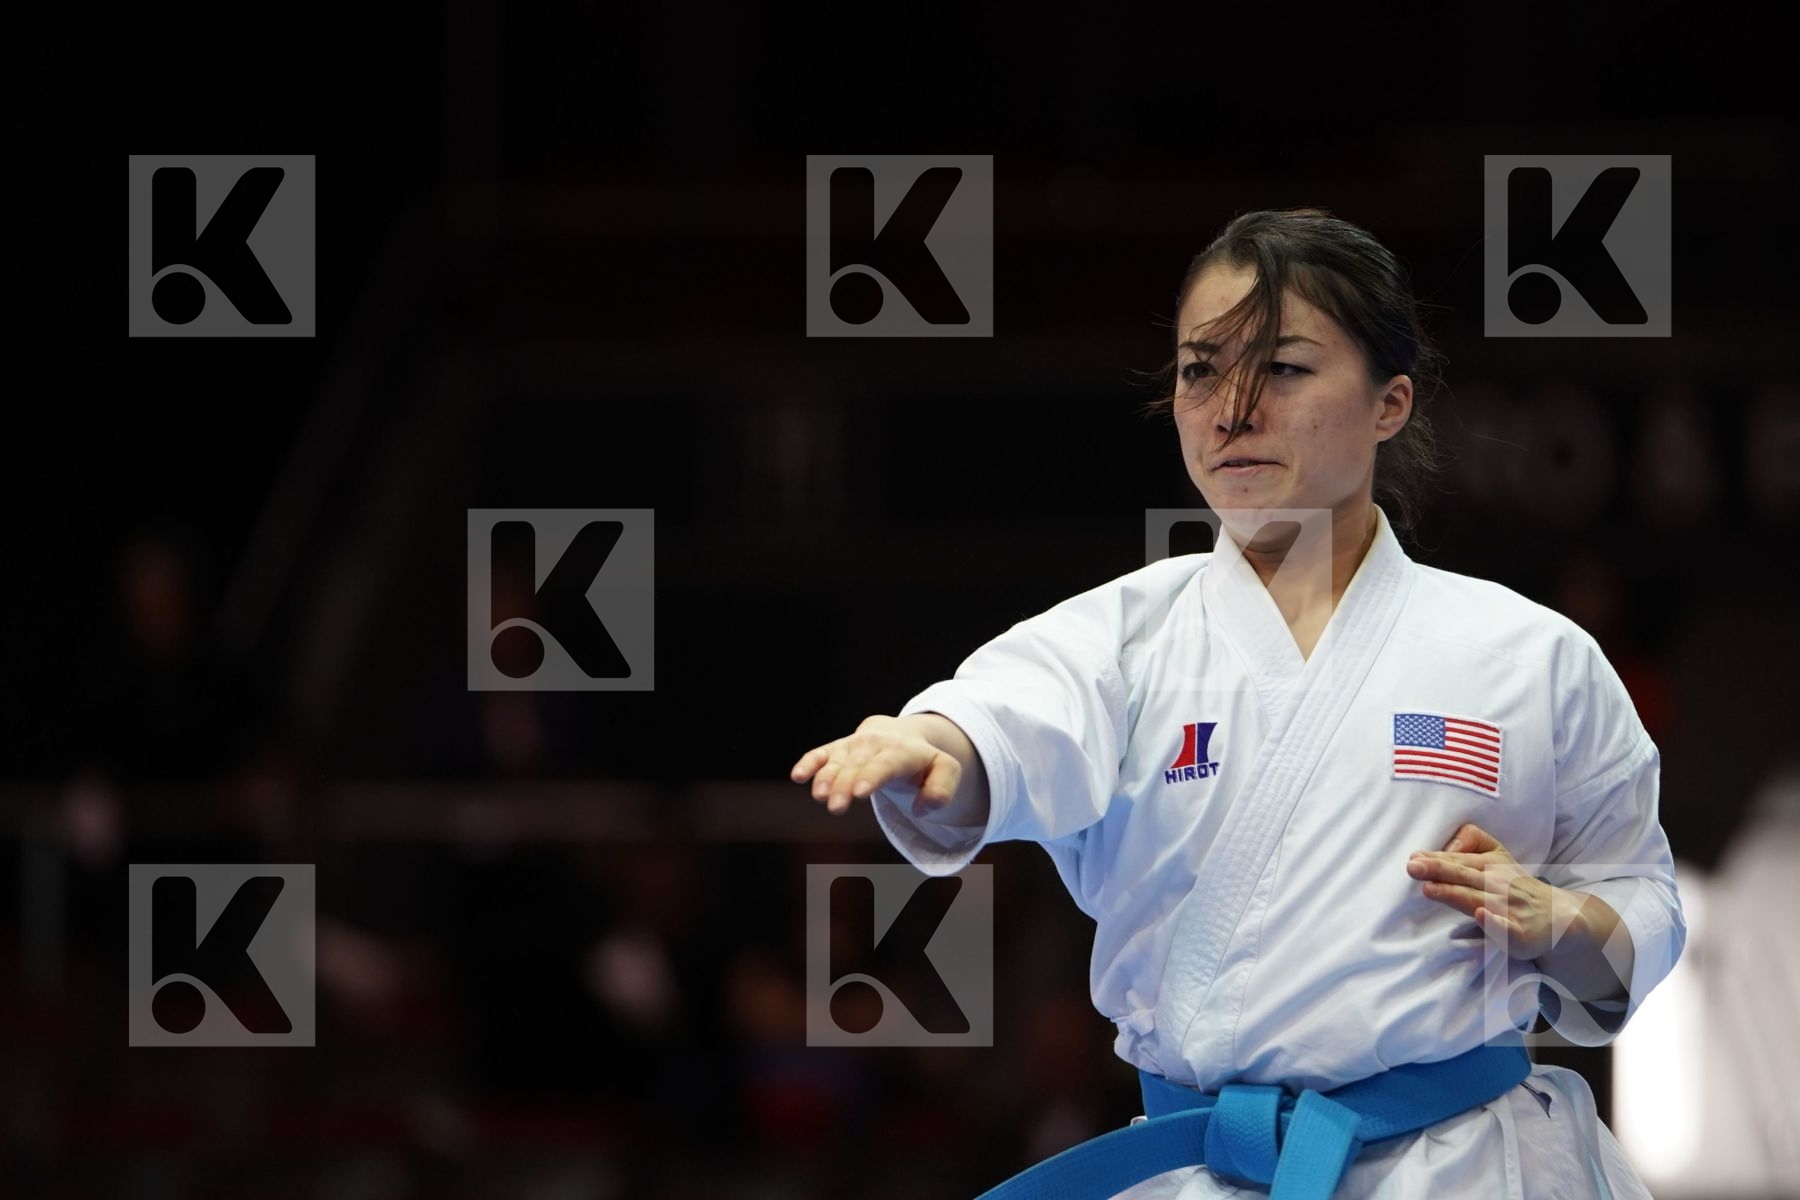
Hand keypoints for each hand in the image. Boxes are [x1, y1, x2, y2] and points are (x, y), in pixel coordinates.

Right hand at [791, 714, 963, 816]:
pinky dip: (808, 763)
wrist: (900, 735)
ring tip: (819, 796)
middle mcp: (873, 747)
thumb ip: (942, 790)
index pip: (884, 765)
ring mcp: (852, 748)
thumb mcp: (946, 770)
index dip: (871, 776)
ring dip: (825, 778)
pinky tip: (797, 776)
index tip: (859, 792)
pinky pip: (820, 754)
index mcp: (901, 752)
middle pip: (856, 768)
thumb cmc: (923, 760)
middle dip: (844, 786)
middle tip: (835, 807)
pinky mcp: (836, 750)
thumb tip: (922, 808)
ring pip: (836, 763)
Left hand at [1406, 822, 1576, 960]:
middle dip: (1439, 870)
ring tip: (1430, 888)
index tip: (1413, 857)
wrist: (1557, 915)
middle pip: (1465, 876)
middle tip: (1413, 867)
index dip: (1436, 859)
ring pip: (1478, 899)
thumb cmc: (1514, 884)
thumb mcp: (1497, 854)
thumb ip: (1471, 840)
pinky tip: (1479, 915)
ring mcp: (1509, 908)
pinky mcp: (1518, 932)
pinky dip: (1493, 921)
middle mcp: (1498, 884)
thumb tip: (1445, 844)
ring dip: (1454, 893)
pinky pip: (1505, 927)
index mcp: (1491, 864)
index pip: (1459, 861)